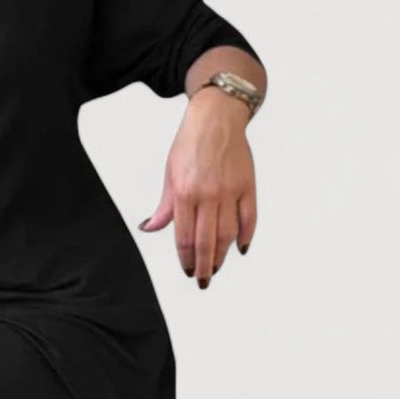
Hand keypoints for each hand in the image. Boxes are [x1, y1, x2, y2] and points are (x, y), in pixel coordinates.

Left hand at [137, 88, 256, 287]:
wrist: (217, 118)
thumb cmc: (190, 144)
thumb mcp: (169, 175)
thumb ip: (164, 207)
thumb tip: (150, 227)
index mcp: (185, 193)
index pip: (185, 237)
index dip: (186, 258)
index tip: (187, 270)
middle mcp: (208, 195)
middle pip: (207, 241)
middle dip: (204, 266)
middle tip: (202, 280)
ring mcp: (230, 191)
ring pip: (228, 234)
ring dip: (222, 255)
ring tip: (216, 268)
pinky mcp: (248, 186)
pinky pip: (249, 218)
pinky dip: (246, 235)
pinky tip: (240, 248)